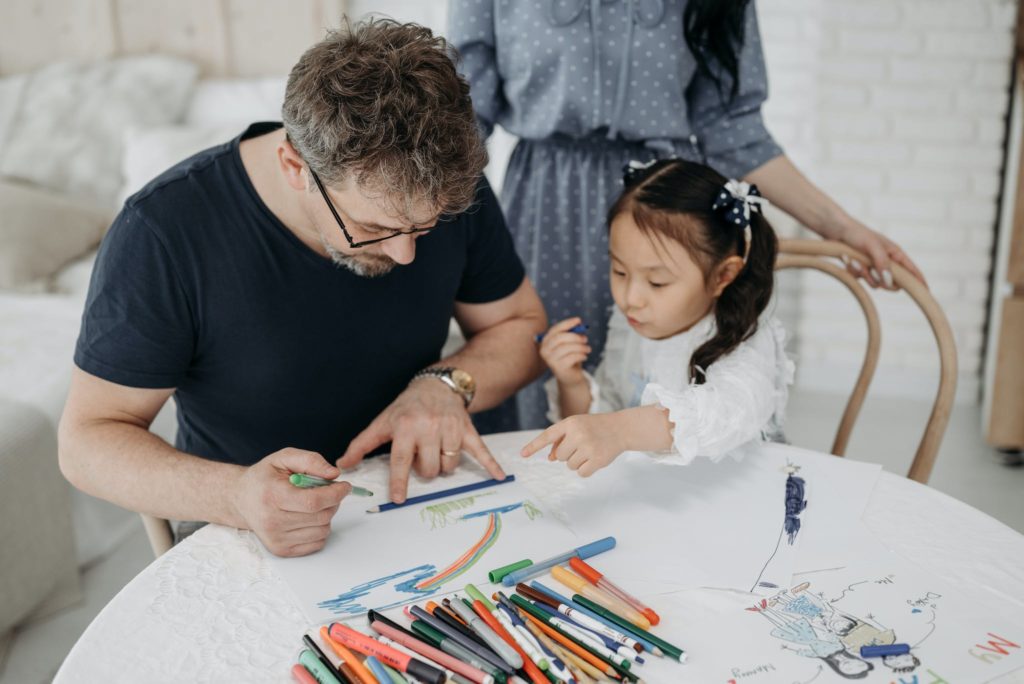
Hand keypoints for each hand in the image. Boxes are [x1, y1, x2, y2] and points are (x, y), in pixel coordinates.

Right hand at [231, 448, 350, 556]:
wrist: (241, 499)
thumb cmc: (265, 477)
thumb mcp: (284, 458)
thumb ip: (311, 461)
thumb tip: (334, 474)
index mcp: (272, 496)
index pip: (313, 501)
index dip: (335, 494)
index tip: (345, 486)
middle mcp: (272, 522)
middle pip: (321, 516)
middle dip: (333, 502)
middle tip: (327, 492)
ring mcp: (276, 539)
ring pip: (322, 530)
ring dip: (326, 515)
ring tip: (312, 504)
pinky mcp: (281, 550)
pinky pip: (317, 543)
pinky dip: (319, 529)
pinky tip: (307, 517)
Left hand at [337, 379, 505, 502]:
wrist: (436, 385)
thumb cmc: (406, 407)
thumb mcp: (383, 422)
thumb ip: (362, 444)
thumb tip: (342, 465)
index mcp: (406, 427)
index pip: (401, 460)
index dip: (399, 481)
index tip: (398, 499)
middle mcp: (429, 428)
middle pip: (429, 468)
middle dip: (424, 471)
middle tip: (421, 459)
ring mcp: (451, 429)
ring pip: (449, 465)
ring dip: (443, 466)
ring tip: (436, 454)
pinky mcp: (468, 430)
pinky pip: (480, 450)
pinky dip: (490, 465)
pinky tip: (498, 476)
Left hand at [520, 413, 627, 477]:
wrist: (620, 428)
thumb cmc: (594, 427)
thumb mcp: (576, 426)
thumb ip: (561, 439)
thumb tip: (550, 458)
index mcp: (570, 423)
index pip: (548, 435)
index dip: (534, 446)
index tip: (522, 454)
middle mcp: (578, 434)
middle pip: (559, 456)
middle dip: (567, 454)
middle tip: (580, 446)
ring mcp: (588, 447)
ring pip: (569, 465)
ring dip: (577, 462)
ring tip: (589, 450)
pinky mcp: (598, 460)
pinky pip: (581, 473)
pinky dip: (586, 469)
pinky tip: (594, 459)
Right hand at [539, 317, 590, 385]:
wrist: (570, 376)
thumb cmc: (570, 356)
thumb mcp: (571, 343)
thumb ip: (573, 333)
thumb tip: (579, 324)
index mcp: (546, 341)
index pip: (555, 329)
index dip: (567, 323)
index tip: (579, 320)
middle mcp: (544, 350)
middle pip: (560, 338)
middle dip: (575, 337)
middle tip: (585, 339)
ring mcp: (550, 359)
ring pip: (567, 348)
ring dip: (581, 347)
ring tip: (587, 349)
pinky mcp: (557, 368)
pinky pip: (572, 357)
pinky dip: (581, 355)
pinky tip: (584, 356)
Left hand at [833, 217, 926, 289]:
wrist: (835, 230)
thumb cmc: (857, 234)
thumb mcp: (873, 247)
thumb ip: (883, 264)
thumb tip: (890, 282)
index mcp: (895, 253)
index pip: (912, 270)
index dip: (919, 281)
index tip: (927, 292)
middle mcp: (886, 261)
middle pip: (892, 283)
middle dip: (881, 280)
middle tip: (871, 270)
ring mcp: (873, 267)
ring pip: (874, 283)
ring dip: (863, 273)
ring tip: (854, 260)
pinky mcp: (860, 270)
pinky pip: (860, 279)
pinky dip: (853, 271)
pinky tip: (847, 260)